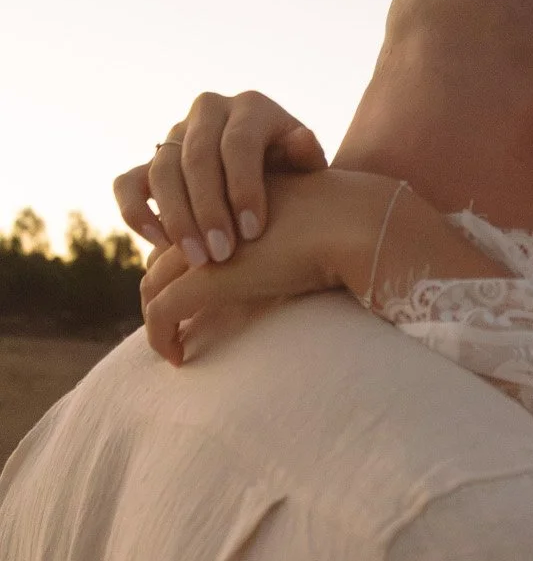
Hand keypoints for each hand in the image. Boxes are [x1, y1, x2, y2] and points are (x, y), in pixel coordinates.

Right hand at [114, 90, 325, 262]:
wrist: (276, 180)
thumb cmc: (298, 177)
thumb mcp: (309, 166)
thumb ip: (307, 156)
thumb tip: (301, 141)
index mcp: (250, 107)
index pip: (238, 142)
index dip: (243, 187)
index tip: (253, 232)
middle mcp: (208, 111)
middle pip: (196, 157)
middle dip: (208, 209)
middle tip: (222, 254)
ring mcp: (175, 134)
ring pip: (161, 170)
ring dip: (176, 218)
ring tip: (198, 260)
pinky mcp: (149, 162)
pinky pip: (127, 183)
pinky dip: (135, 211)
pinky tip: (158, 242)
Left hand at [138, 167, 394, 365]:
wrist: (352, 224)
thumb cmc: (346, 227)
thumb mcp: (306, 227)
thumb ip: (285, 240)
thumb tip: (290, 268)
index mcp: (225, 202)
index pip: (183, 237)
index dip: (179, 270)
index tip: (190, 303)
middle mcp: (206, 219)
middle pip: (160, 262)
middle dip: (159, 296)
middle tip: (173, 330)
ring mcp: (202, 246)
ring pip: (152, 286)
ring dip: (157, 321)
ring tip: (173, 349)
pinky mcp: (206, 276)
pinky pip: (163, 311)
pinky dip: (160, 337)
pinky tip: (176, 358)